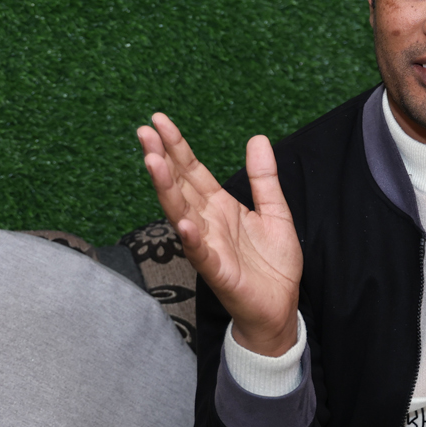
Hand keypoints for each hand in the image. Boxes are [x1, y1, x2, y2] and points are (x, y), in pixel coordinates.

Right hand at [137, 114, 302, 355]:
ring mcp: (209, 246)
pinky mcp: (218, 271)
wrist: (280, 306)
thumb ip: (264, 177)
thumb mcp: (275, 211)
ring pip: (181, 213)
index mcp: (219, 206)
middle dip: (162, 158)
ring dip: (166, 189)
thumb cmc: (273, 263)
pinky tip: (183, 223)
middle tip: (144, 132)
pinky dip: (191, 239)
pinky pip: (201, 253)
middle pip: (180, 185)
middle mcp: (207, 222)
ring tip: (152, 162)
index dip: (177, 146)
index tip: (158, 120)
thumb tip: (257, 138)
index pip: (192, 170)